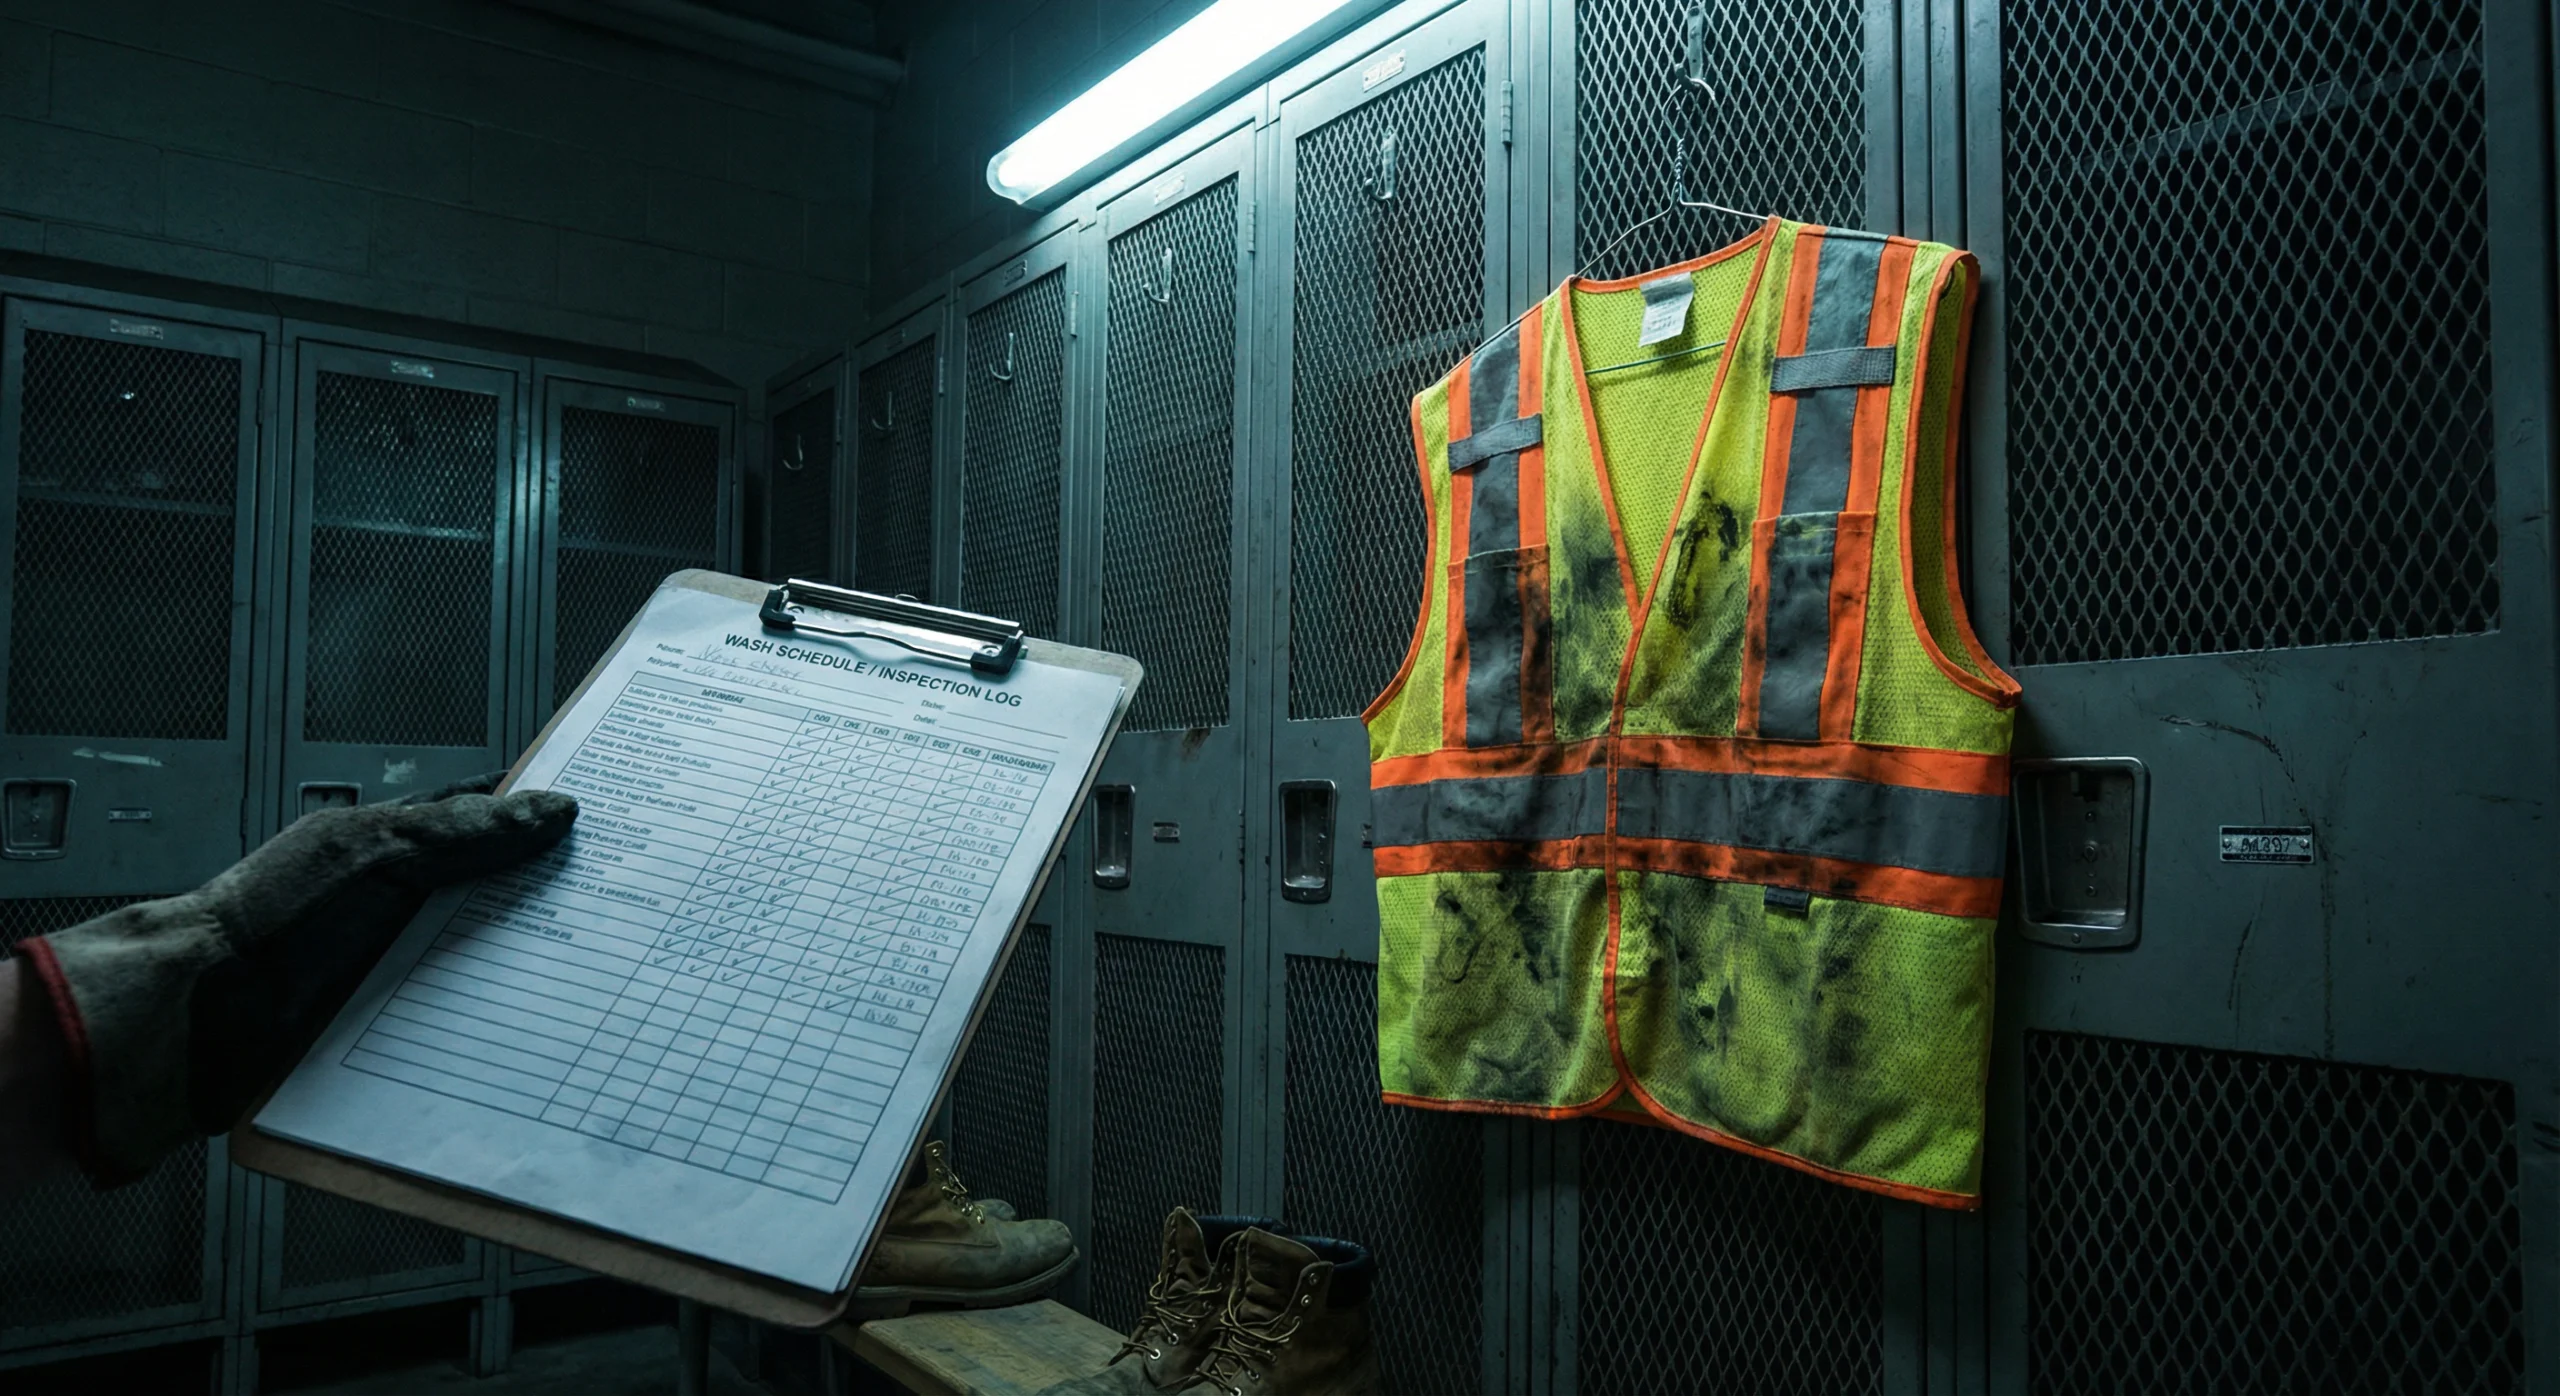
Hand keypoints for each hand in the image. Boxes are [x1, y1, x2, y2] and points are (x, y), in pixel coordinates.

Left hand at [14, 775, 576, 1182]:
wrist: (193, 1027)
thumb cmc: (266, 926)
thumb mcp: (374, 855)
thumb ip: (465, 833)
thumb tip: (555, 811)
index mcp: (393, 845)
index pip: (489, 817)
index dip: (545, 816)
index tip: (617, 822)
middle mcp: (400, 905)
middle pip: (501, 896)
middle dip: (560, 903)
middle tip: (634, 910)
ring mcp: (398, 970)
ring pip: (490, 967)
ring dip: (539, 978)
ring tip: (611, 983)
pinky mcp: (395, 1035)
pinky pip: (466, 1027)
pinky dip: (505, 1030)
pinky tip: (548, 1041)